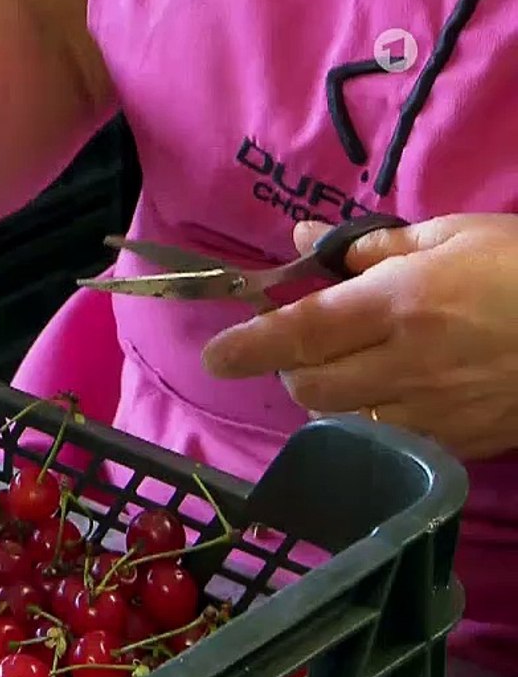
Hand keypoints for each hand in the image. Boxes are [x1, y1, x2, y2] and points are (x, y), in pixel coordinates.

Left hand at [201, 214, 517, 458]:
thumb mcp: (451, 234)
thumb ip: (369, 246)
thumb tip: (304, 242)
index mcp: (397, 303)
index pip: (298, 333)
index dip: (247, 347)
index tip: (216, 355)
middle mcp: (405, 363)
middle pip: (308, 388)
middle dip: (291, 369)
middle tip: (306, 345)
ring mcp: (434, 410)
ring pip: (345, 421)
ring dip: (331, 398)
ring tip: (354, 368)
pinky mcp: (460, 441)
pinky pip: (391, 441)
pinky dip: (375, 421)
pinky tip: (395, 395)